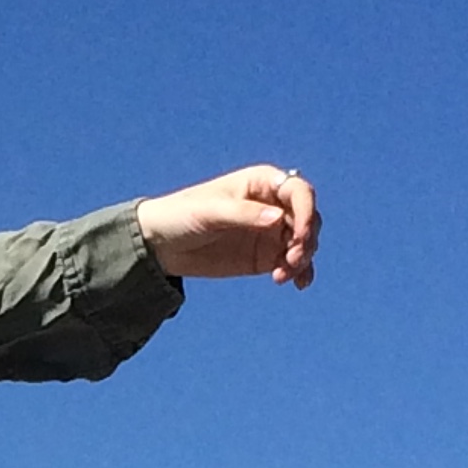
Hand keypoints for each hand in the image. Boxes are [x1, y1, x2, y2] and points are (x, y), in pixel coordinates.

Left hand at [136, 167, 319, 287]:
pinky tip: (297, 284)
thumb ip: (244, 214)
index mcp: (263, 183)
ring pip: (303, 242)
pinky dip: (299, 272)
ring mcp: (271, 231)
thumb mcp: (210, 212)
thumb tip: (279, 218)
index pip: (299, 192)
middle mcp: (273, 205)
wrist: (160, 245)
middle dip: (306, 240)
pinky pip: (292, 263)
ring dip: (303, 259)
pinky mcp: (265, 256)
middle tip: (290, 260)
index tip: (298, 235)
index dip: (306, 212)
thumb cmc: (182, 215)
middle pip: (307, 218)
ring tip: (283, 276)